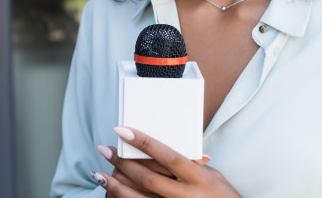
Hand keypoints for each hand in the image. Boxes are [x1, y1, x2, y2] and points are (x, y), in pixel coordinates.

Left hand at [93, 127, 241, 197]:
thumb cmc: (222, 197)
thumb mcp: (213, 176)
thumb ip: (191, 163)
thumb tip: (165, 148)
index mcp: (199, 179)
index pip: (167, 156)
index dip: (144, 142)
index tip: (123, 130)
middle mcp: (186, 196)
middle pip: (147, 177)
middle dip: (123, 162)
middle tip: (106, 149)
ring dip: (115, 184)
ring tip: (99, 172)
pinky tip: (110, 191)